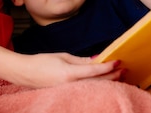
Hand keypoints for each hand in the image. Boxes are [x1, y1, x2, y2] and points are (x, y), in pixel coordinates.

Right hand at [10, 52, 124, 87]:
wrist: (26, 73)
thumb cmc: (42, 62)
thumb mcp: (63, 56)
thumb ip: (81, 60)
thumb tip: (97, 60)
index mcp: (69, 73)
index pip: (94, 70)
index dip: (108, 66)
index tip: (118, 61)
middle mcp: (71, 84)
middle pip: (98, 82)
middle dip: (113, 76)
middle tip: (125, 70)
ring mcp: (69, 91)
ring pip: (94, 88)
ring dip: (108, 82)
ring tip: (119, 77)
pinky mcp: (68, 94)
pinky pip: (86, 90)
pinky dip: (97, 86)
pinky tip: (104, 83)